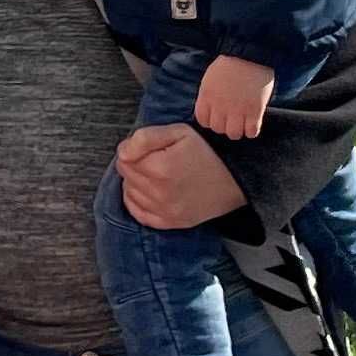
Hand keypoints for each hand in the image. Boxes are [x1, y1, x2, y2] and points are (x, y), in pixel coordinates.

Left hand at [116, 123, 249, 228]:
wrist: (234, 180)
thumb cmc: (206, 153)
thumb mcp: (178, 132)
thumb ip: (145, 137)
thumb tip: (122, 152)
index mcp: (160, 168)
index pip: (124, 159)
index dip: (133, 150)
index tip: (149, 148)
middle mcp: (160, 193)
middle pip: (126, 176)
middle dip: (135, 165)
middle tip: (154, 159)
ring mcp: (164, 211)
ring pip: (129, 194)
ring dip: (136, 182)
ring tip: (156, 174)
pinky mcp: (170, 223)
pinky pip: (138, 214)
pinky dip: (138, 201)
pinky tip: (150, 191)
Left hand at [192, 54, 276, 139]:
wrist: (250, 54)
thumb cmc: (231, 63)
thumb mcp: (211, 78)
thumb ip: (209, 95)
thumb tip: (211, 110)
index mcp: (207, 96)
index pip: (203, 121)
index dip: (211, 121)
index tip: (218, 116)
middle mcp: (220, 105)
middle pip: (218, 129)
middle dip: (224, 126)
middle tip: (232, 119)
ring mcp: (237, 110)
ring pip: (233, 134)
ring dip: (238, 130)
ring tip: (243, 122)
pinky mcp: (255, 111)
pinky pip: (251, 132)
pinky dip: (252, 130)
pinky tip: (253, 122)